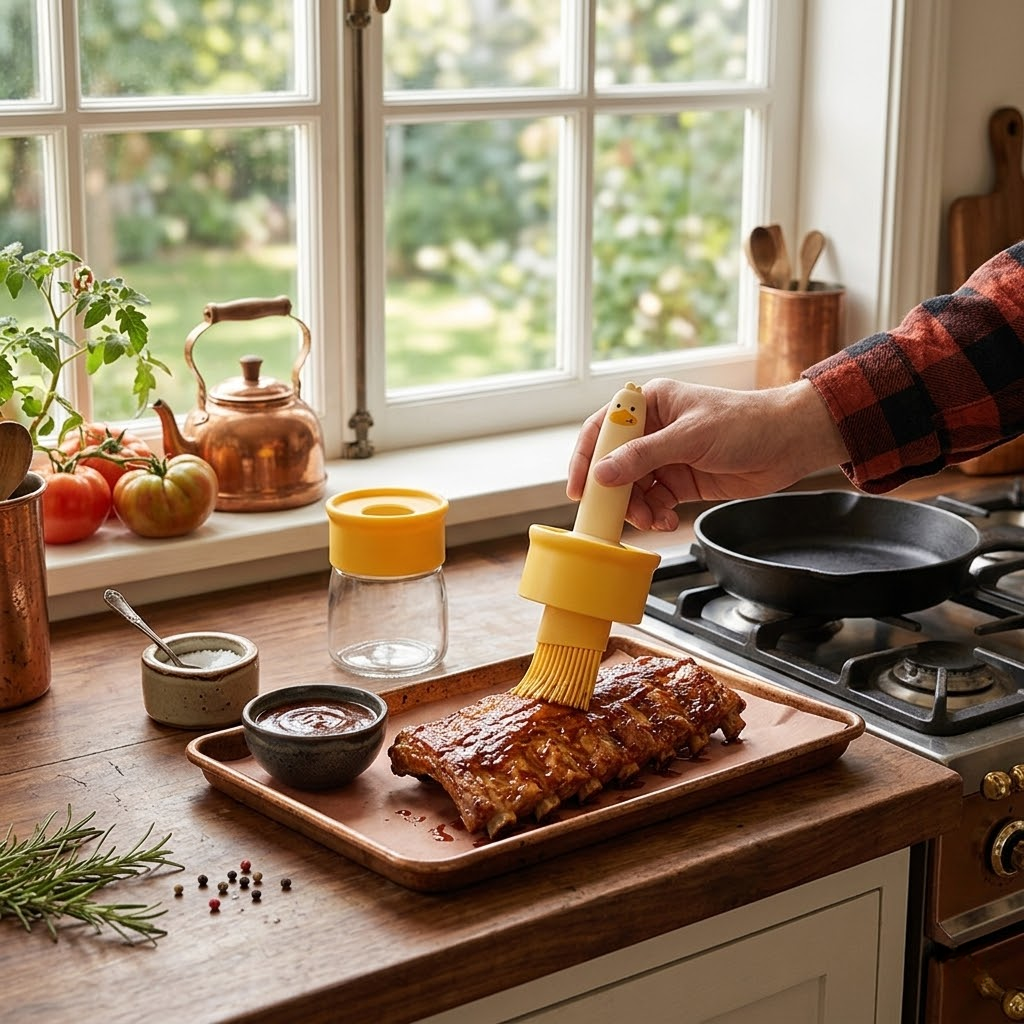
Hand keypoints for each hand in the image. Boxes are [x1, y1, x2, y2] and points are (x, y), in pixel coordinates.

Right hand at [566, 377, 848, 530]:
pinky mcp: (680, 481)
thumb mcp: (690, 437)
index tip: (579, 488)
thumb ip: (643, 457)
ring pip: (632, 489)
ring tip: (652, 520)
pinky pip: (654, 503)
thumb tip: (603, 473)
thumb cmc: (746, 423)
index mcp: (650, 404)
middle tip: (617, 515)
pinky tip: (667, 522)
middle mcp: (653, 430)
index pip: (603, 429)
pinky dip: (655, 516)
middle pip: (614, 465)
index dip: (586, 458)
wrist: (789, 444)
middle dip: (615, 493)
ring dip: (637, 509)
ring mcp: (666, 457)